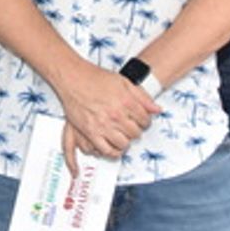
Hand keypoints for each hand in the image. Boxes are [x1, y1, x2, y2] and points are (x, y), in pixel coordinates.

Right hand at [53, 57, 159, 175]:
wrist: (73, 78)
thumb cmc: (95, 78)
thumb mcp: (123, 81)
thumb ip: (142, 96)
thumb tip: (156, 109)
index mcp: (126, 101)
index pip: (145, 120)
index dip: (145, 121)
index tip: (142, 121)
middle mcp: (116, 114)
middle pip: (135, 133)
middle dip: (136, 131)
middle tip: (132, 127)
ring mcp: (103, 125)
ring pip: (123, 143)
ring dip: (126, 141)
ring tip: (123, 136)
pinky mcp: (90, 132)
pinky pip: (106, 150)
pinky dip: (113, 152)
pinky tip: (115, 147)